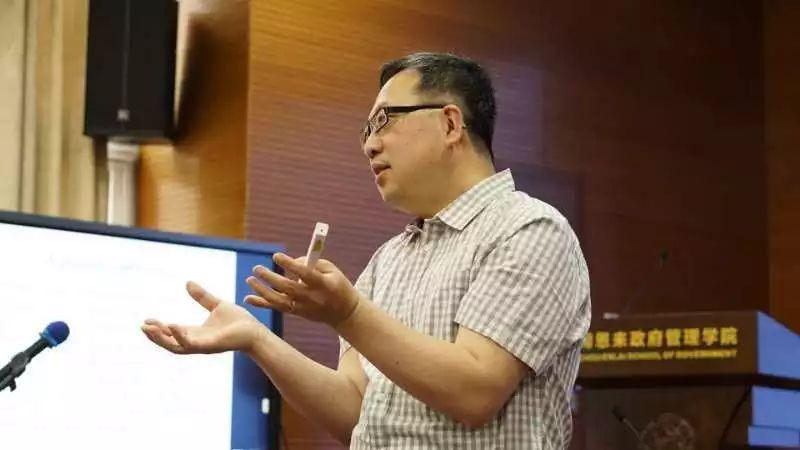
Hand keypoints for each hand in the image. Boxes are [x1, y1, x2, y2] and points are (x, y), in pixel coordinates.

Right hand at [141, 281, 266, 354]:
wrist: (255, 330)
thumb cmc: (239, 321)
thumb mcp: (216, 305)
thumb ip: (202, 296)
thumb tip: (187, 282)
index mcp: (196, 333)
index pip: (172, 333)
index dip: (159, 328)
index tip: (146, 320)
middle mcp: (197, 342)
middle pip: (170, 343)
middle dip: (155, 337)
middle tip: (142, 327)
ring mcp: (203, 346)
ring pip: (176, 347)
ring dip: (162, 338)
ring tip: (150, 328)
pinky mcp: (211, 346)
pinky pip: (192, 344)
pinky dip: (180, 336)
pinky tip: (172, 325)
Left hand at [245, 253, 360, 327]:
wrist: (344, 312)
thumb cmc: (337, 285)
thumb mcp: (332, 270)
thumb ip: (313, 263)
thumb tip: (292, 261)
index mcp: (323, 284)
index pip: (304, 274)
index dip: (290, 265)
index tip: (276, 256)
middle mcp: (312, 297)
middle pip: (288, 288)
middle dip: (270, 278)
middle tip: (257, 268)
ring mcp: (303, 307)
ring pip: (279, 301)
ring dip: (262, 291)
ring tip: (250, 279)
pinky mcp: (297, 312)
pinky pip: (277, 308)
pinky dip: (261, 303)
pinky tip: (248, 298)